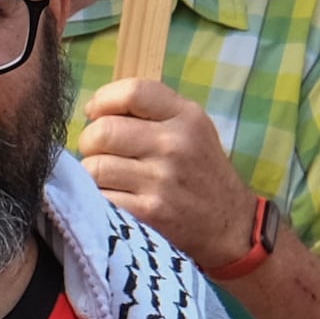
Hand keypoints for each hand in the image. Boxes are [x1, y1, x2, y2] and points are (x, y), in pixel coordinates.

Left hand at [73, 76, 257, 265]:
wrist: (230, 226)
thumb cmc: (200, 173)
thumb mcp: (192, 129)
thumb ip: (151, 111)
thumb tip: (93, 109)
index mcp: (186, 117)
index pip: (132, 92)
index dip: (102, 100)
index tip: (95, 114)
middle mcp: (175, 145)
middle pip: (102, 131)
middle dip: (89, 143)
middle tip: (99, 153)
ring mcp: (162, 181)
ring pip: (94, 167)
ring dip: (91, 175)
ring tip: (108, 179)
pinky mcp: (149, 214)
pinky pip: (99, 198)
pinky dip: (97, 199)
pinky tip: (112, 199)